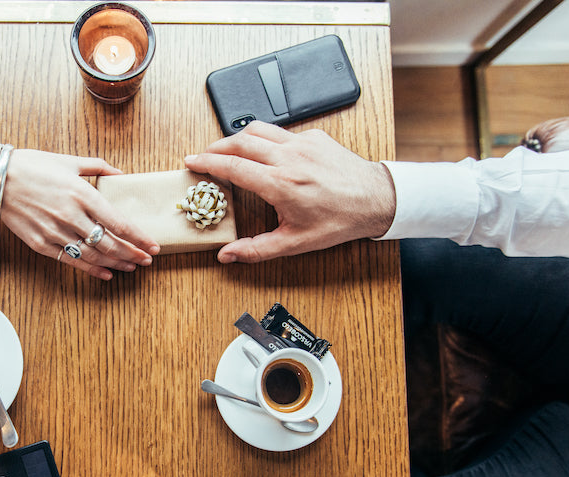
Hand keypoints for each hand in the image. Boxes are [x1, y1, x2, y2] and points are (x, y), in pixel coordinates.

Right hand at [0, 149, 159, 279]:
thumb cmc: (31, 166)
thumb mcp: (68, 160)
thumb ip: (98, 167)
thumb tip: (120, 174)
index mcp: (82, 194)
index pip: (119, 223)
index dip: (139, 238)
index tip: (153, 245)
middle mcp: (72, 216)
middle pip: (110, 243)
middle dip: (132, 254)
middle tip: (147, 260)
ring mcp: (56, 232)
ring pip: (93, 256)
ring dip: (116, 263)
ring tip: (131, 267)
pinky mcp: (42, 244)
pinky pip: (71, 261)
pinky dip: (91, 270)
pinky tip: (106, 273)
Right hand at [184, 121, 395, 262]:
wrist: (376, 199)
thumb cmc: (339, 220)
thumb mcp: (295, 242)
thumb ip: (257, 249)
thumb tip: (228, 255)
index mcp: (281, 184)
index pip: (233, 166)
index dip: (207, 162)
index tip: (192, 162)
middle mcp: (289, 158)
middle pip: (239, 141)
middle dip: (215, 146)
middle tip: (203, 155)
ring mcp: (302, 143)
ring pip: (258, 129)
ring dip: (237, 137)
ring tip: (227, 149)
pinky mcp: (314, 137)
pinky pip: (281, 132)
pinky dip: (265, 139)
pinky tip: (263, 153)